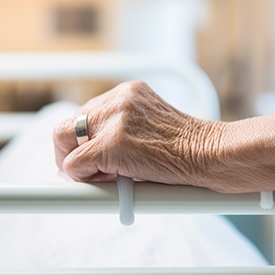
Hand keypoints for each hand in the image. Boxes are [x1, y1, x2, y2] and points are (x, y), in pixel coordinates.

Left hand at [53, 81, 225, 188]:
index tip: (86, 155)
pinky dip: (82, 177)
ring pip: (65, 140)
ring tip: (103, 177)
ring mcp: (114, 119)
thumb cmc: (186, 149)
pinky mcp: (112, 143)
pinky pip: (75, 164)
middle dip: (69, 151)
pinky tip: (107, 182)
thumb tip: (86, 157)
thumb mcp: (150, 128)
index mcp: (128, 92)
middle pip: (69, 123)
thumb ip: (121, 131)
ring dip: (76, 164)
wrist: (209, 154)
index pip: (86, 113)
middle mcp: (118, 99)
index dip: (83, 139)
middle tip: (82, 172)